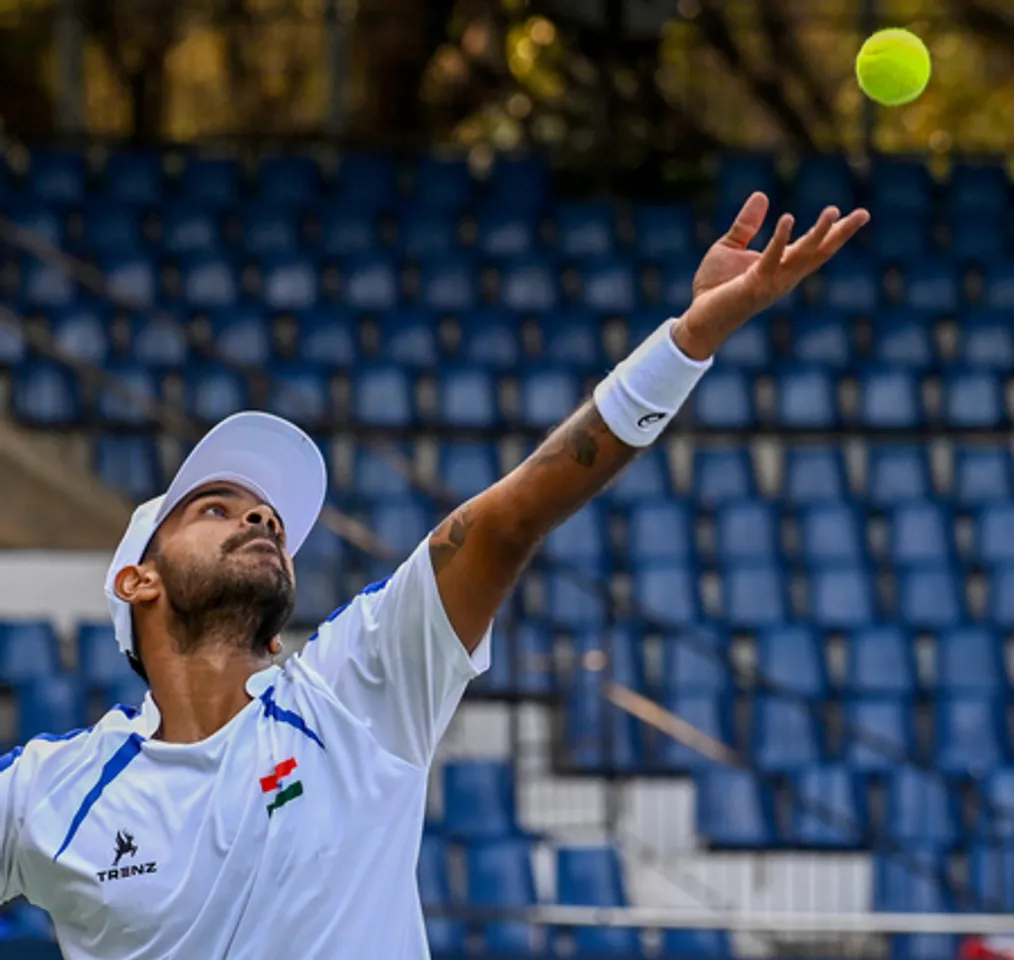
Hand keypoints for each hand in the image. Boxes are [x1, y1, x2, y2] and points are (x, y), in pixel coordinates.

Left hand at [672, 192, 869, 359]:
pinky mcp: (754, 285)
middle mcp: (783, 277)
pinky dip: (780, 239)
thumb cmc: (715, 287)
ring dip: (819, 234)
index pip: (813, 248)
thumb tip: (762, 195)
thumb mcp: (731, 247)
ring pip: (802, 256)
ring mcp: (772, 283)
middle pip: (818, 253)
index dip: (836, 232)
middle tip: (865, 214)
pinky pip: (771, 259)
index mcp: (781, 267)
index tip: (860, 215)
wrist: (699, 317)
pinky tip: (789, 218)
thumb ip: (747, 224)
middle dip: (841, 234)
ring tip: (834, 211)